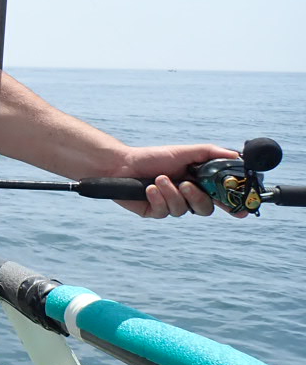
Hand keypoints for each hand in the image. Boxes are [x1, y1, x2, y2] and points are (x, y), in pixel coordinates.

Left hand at [110, 144, 241, 217]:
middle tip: (185, 185)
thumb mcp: (184, 152)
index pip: (221, 198)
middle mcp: (187, 197)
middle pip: (205, 209)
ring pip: (182, 210)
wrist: (123, 164)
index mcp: (198, 183)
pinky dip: (158, 198)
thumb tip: (237, 156)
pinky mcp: (155, 212)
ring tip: (159, 178)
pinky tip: (149, 188)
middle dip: (197, 198)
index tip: (241, 211)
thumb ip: (210, 154)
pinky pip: (164, 211)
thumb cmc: (154, 157)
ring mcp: (171, 206)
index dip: (232, 206)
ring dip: (171, 193)